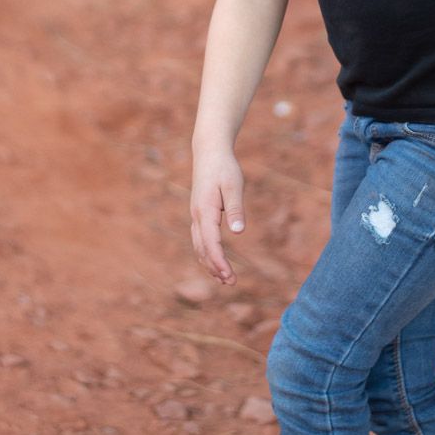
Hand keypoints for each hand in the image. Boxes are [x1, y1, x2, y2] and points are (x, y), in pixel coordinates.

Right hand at [190, 149, 245, 285]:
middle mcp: (196, 216)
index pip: (211, 243)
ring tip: (224, 279)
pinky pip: (200, 239)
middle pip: (202, 248)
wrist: (209, 152)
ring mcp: (195, 215)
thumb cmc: (224, 167)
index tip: (230, 276)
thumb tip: (238, 232)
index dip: (220, 262)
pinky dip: (206, 253)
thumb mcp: (234, 185)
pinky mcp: (199, 213)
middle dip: (215, 267)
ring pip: (199, 246)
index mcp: (205, 210)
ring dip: (210, 263)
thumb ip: (235, 208)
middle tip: (231, 283)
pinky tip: (216, 261)